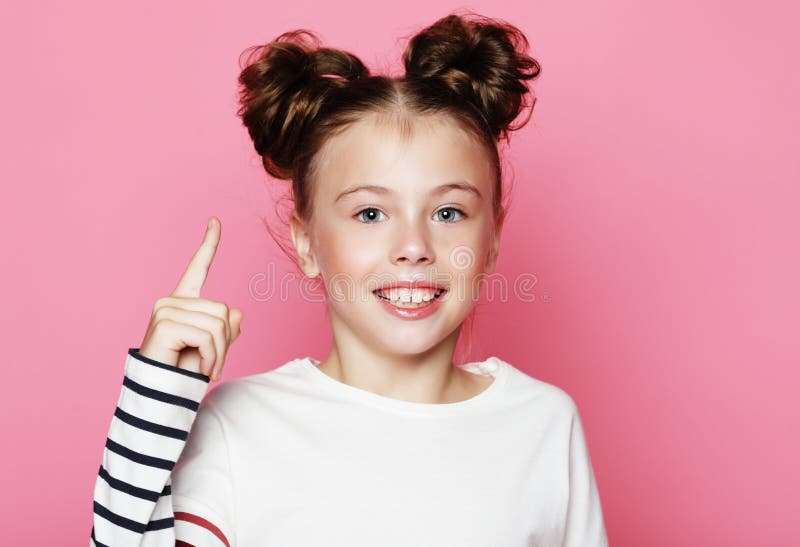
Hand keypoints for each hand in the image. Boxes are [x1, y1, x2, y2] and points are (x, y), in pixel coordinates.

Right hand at [138, 216, 242, 380]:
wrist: (162, 394)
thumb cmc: (184, 371)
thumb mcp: (213, 348)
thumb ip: (226, 329)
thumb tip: (237, 312)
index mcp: (183, 301)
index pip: (198, 267)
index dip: (209, 244)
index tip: (215, 221)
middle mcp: (171, 301)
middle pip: (222, 311)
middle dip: (225, 343)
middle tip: (214, 364)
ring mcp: (165, 310)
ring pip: (218, 324)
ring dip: (219, 353)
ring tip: (208, 368)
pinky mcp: (165, 323)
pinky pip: (207, 335)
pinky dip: (211, 356)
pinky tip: (201, 368)